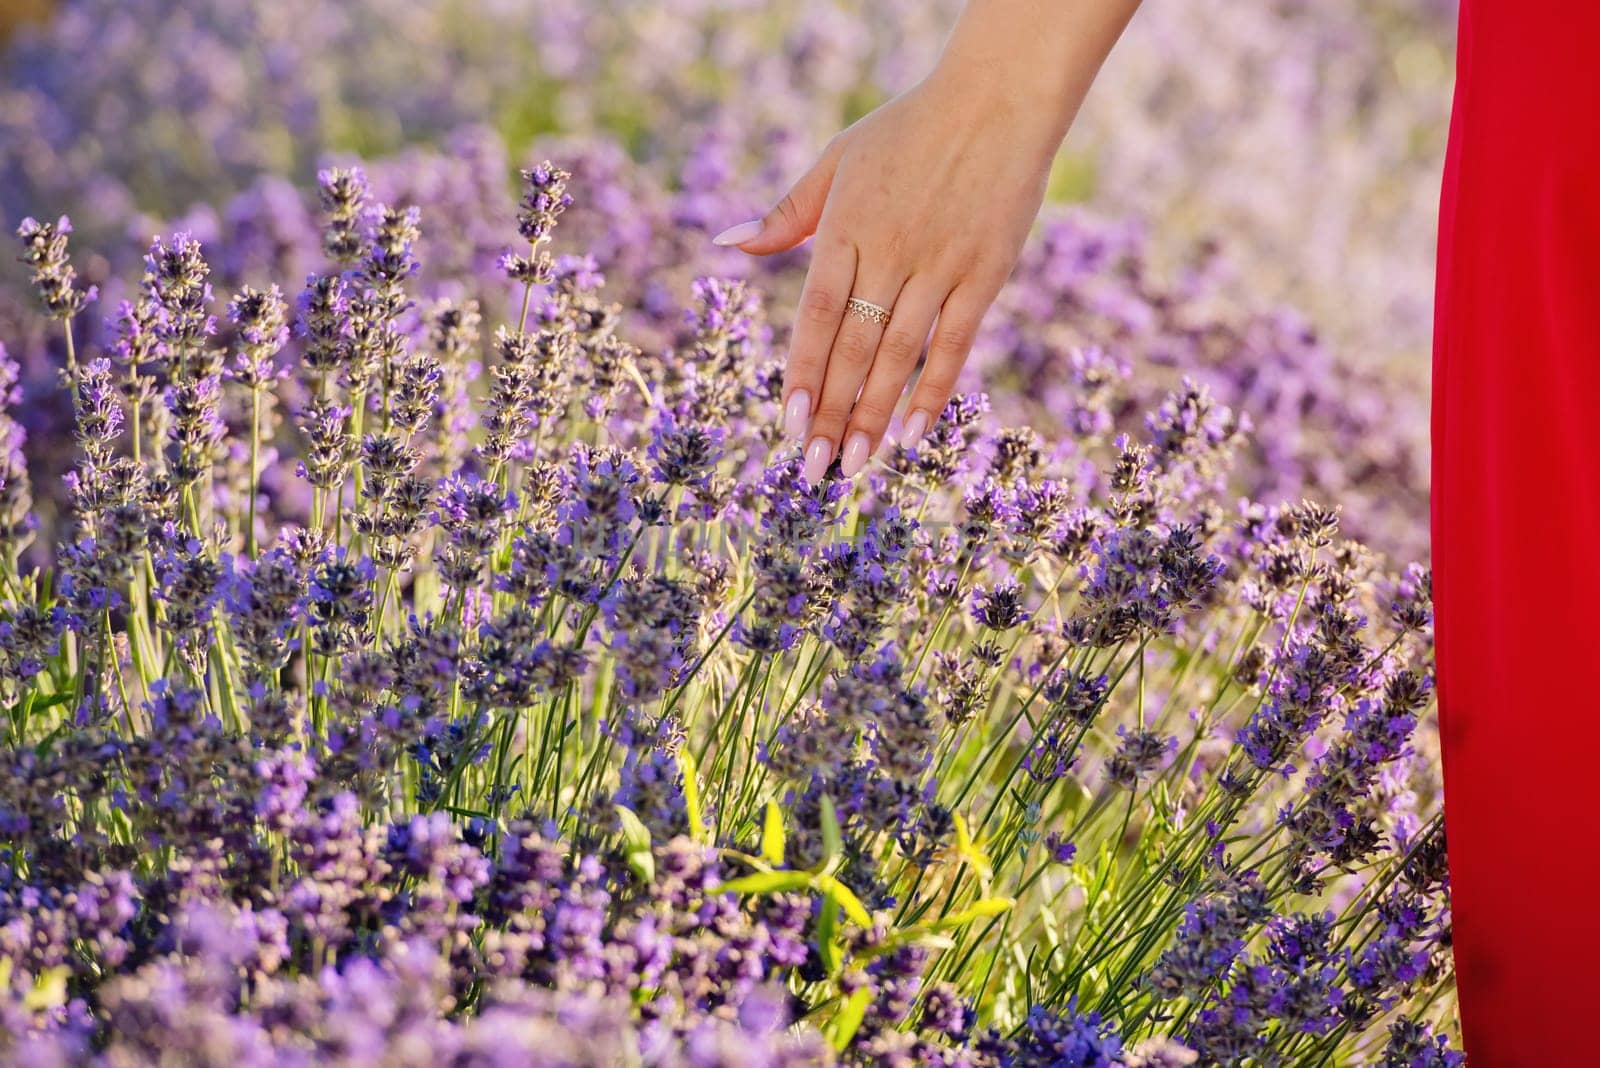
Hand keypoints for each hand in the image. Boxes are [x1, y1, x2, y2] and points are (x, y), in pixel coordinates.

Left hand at [713, 0, 1138, 483]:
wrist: (998, 98)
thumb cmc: (910, 128)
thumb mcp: (837, 159)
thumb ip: (785, 213)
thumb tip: (726, 243)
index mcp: (846, 226)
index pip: (817, 315)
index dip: (804, 372)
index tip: (791, 423)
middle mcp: (890, 251)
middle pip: (854, 346)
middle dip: (834, 411)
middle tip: (817, 468)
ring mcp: (939, 265)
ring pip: (901, 354)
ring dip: (877, 414)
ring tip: (857, 463)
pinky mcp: (984, 273)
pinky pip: (955, 342)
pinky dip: (934, 389)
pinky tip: (915, 432)